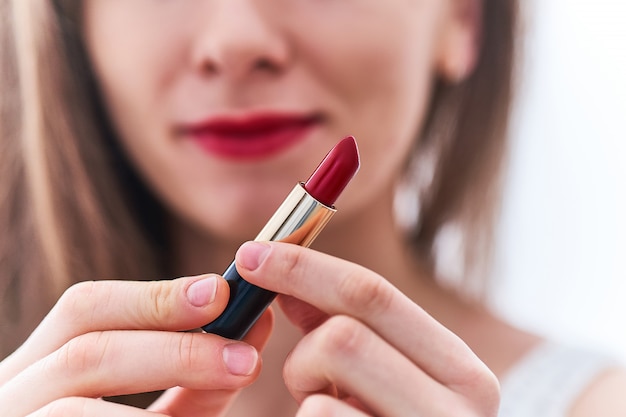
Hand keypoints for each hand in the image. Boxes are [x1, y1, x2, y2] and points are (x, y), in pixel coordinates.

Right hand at [0, 274, 272, 416]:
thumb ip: (188, 382)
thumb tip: (251, 332)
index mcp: (36, 371)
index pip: (84, 310)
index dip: (154, 297)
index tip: (220, 293)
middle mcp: (8, 400)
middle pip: (86, 355)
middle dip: (175, 351)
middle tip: (246, 359)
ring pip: (73, 411)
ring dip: (163, 394)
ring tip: (233, 390)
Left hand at [235, 242, 499, 416]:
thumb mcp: (378, 381)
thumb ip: (343, 328)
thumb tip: (288, 281)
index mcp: (463, 372)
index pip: (374, 295)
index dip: (304, 268)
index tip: (251, 254)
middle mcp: (463, 410)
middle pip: (344, 334)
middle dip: (304, 350)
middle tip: (306, 378)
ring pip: (325, 380)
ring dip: (306, 391)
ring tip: (324, 411)